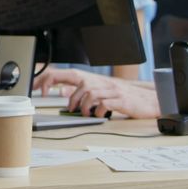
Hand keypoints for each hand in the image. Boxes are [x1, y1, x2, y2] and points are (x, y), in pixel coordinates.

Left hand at [34, 69, 160, 118]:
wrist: (148, 100)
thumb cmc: (123, 98)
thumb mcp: (102, 94)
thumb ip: (84, 94)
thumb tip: (66, 96)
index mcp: (94, 80)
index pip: (67, 74)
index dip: (51, 79)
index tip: (39, 89)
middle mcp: (101, 82)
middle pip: (78, 81)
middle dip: (70, 95)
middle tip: (68, 108)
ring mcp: (111, 90)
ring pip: (89, 92)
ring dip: (84, 105)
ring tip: (85, 114)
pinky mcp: (121, 100)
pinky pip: (104, 103)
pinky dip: (98, 110)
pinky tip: (98, 115)